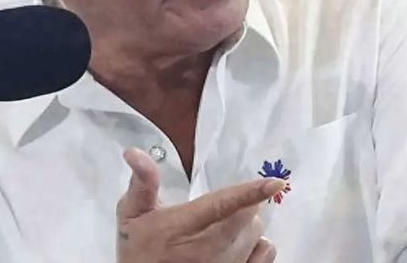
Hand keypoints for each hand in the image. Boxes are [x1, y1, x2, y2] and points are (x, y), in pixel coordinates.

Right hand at [116, 148, 281, 262]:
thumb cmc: (139, 251)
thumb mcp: (132, 214)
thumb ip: (142, 183)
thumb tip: (135, 154)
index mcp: (183, 227)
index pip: (223, 206)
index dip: (250, 192)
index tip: (274, 182)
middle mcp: (209, 250)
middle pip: (247, 216)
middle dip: (240, 204)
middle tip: (216, 208)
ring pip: (256, 232)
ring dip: (246, 224)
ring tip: (221, 227)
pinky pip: (266, 253)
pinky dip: (258, 244)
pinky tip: (238, 244)